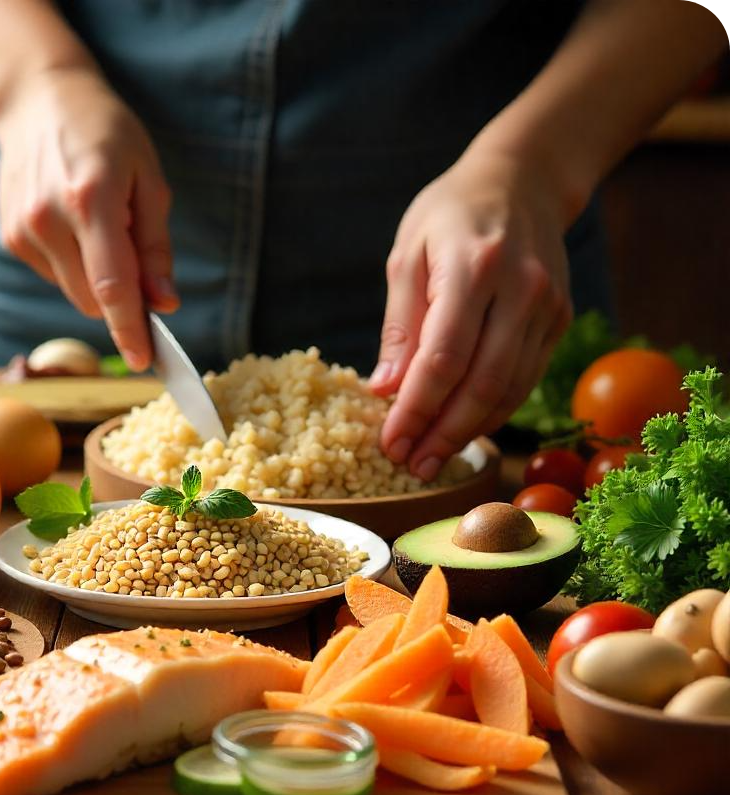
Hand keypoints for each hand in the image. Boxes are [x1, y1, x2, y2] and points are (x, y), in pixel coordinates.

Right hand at [0, 67, 177, 370]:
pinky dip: (74, 267)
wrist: (37, 101)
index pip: (113, 286)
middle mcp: (49, 219)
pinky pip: (55, 277)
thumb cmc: (105, 134)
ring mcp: (23, 231)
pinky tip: (74, 227)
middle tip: (139, 265)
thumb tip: (164, 303)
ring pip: (74, 294)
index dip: (130, 330)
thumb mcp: (147, 179)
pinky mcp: (10, 238)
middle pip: (93, 300)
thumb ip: (155, 247)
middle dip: (122, 302)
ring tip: (101, 229)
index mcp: (90, 200)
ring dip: (97, 283)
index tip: (144, 361)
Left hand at [370, 149, 572, 479]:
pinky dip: (493, 412)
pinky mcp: (558, 319)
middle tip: (411, 465)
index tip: (391, 442)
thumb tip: (385, 392)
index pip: (443, 358)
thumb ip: (399, 328)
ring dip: (468, 433)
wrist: (523, 179)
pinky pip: (524, 380)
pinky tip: (464, 430)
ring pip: (508, 390)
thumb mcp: (408, 257)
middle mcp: (518, 289)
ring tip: (431, 459)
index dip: (416, 409)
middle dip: (442, 434)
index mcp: (472, 268)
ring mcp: (546, 306)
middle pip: (481, 384)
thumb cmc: (450, 214)